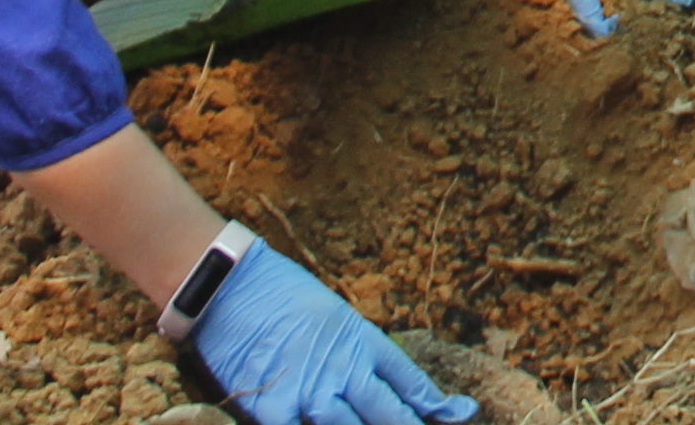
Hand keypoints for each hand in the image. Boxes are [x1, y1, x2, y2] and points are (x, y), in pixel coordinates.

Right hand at [184, 241, 475, 424]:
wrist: (232, 284)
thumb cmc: (278, 292)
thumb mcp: (331, 311)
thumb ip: (350, 347)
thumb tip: (367, 374)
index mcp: (362, 341)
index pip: (409, 381)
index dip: (435, 404)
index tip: (462, 413)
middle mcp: (344, 369)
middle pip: (389, 414)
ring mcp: (311, 391)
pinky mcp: (273, 408)